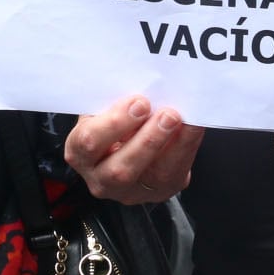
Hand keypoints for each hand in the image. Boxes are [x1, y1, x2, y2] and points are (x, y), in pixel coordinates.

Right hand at [64, 95, 203, 204]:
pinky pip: (175, 174)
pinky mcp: (159, 192)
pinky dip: (187, 147)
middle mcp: (101, 179)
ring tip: (181, 119)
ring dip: (171, 144)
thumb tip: (141, 82)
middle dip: (147, 140)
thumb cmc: (111, 120)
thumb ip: (112, 101)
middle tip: (167, 114)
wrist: (126, 143)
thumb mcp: (101, 110)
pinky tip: (193, 127)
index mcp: (80, 152)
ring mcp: (131, 191)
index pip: (89, 142)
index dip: (115, 123)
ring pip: (152, 176)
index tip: (139, 102)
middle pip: (120, 169)